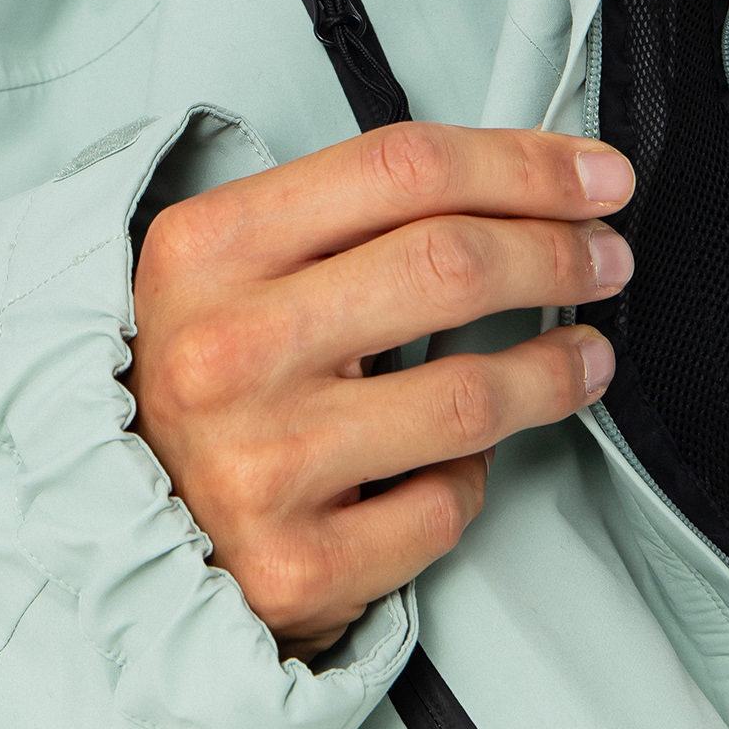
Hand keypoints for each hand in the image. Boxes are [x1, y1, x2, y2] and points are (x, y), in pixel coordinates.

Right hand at [127, 123, 632, 659]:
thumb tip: (522, 180)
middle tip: (606, 259)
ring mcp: (259, 463)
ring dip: (556, 366)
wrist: (122, 525)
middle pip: (449, 265)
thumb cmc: (206, 379)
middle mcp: (225, 351)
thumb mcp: (232, 266)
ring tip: (584, 354)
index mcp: (207, 250)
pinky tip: (464, 460)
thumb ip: (349, 215)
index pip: (400, 167)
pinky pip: (444, 504)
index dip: (523, 164)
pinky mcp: (296, 564)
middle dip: (557, 253)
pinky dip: (474, 477)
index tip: (596, 176)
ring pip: (470, 393)